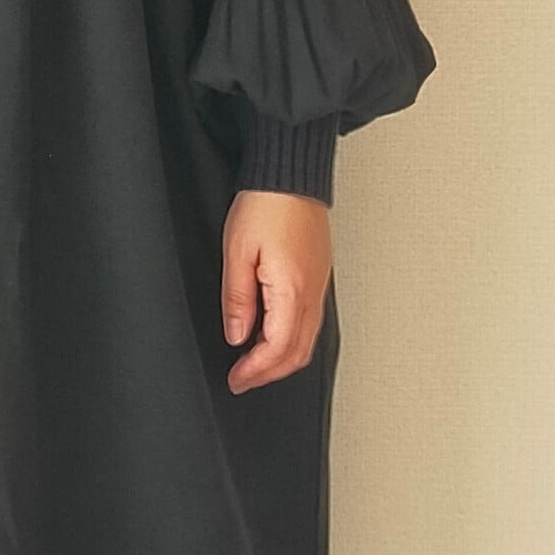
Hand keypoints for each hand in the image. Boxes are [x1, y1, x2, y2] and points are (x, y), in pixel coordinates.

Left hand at [222, 190, 331, 391]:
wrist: (292, 174)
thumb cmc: (267, 203)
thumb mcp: (237, 251)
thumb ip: (238, 299)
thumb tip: (237, 335)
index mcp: (292, 290)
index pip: (278, 349)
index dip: (255, 371)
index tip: (235, 379)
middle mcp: (312, 293)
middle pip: (298, 353)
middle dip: (270, 374)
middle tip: (243, 380)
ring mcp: (319, 285)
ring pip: (307, 340)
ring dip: (282, 359)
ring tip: (254, 364)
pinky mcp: (319, 275)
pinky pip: (310, 321)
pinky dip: (292, 339)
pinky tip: (272, 335)